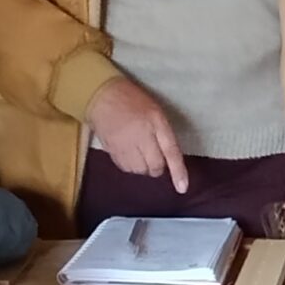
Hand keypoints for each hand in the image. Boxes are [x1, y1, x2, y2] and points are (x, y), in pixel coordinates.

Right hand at [86, 77, 188, 192]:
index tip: (182, 188)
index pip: (171, 152)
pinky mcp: (112, 152)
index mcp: (156, 123)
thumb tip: (168, 158)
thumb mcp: (155, 111)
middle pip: (155, 166)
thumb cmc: (132, 100)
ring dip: (144, 167)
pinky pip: (126, 169)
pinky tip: (129, 154)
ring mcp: (125, 146)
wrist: (102, 96)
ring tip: (140, 153)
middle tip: (154, 156)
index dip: (178, 171)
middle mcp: (142, 136)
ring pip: (140, 170)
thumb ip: (163, 133)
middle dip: (158, 167)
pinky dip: (131, 166)